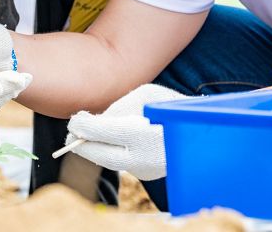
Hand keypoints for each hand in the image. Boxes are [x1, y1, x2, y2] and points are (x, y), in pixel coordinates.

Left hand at [67, 83, 184, 180]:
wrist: (201, 130)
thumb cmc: (172, 106)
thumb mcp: (147, 96)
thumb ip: (120, 107)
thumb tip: (95, 121)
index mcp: (142, 134)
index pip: (102, 132)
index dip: (83, 126)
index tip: (74, 120)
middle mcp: (143, 157)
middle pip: (101, 155)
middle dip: (82, 145)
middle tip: (70, 135)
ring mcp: (146, 169)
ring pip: (111, 162)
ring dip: (95, 150)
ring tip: (85, 137)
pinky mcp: (148, 174)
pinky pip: (123, 163)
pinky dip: (111, 153)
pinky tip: (106, 143)